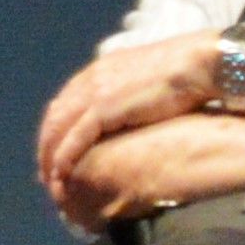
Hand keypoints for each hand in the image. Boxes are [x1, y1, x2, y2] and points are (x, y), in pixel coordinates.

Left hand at [35, 35, 221, 197]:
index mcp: (101, 70)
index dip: (58, 128)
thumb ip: (130, 94)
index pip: (67, 101)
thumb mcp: (148, 82)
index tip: (56, 149)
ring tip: (50, 180)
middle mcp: (91, 79)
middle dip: (47, 145)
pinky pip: (74, 139)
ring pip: (58, 130)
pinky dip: (64, 158)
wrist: (198, 64)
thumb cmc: (184, 73)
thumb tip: (130, 115)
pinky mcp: (102, 109)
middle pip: (55, 117)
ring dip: (50, 156)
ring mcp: (94, 93)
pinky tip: (61, 175)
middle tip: (46, 171)